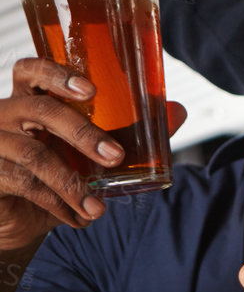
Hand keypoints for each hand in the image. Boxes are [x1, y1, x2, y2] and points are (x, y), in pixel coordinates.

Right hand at [1, 58, 187, 251]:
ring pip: (33, 153)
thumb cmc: (53, 176)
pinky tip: (78, 218)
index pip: (31, 71)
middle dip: (83, 133)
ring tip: (99, 207)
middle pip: (40, 109)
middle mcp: (5, 115)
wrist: (15, 220)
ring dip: (73, 183)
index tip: (91, 90)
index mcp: (29, 100)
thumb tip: (178, 110)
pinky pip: (23, 183)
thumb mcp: (88, 154)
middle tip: (116, 156)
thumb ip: (129, 131)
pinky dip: (57, 204)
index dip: (56, 73)